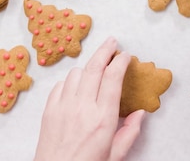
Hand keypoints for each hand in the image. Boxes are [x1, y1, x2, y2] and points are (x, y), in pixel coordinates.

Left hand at [34, 37, 145, 160]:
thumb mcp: (116, 156)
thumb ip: (130, 133)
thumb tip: (141, 113)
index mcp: (103, 118)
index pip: (113, 78)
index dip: (120, 62)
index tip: (126, 55)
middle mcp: (83, 108)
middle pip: (94, 67)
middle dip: (105, 50)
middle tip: (112, 41)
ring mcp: (63, 107)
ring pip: (76, 73)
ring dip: (87, 67)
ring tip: (95, 70)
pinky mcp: (49, 110)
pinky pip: (60, 85)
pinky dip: (70, 81)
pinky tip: (76, 86)